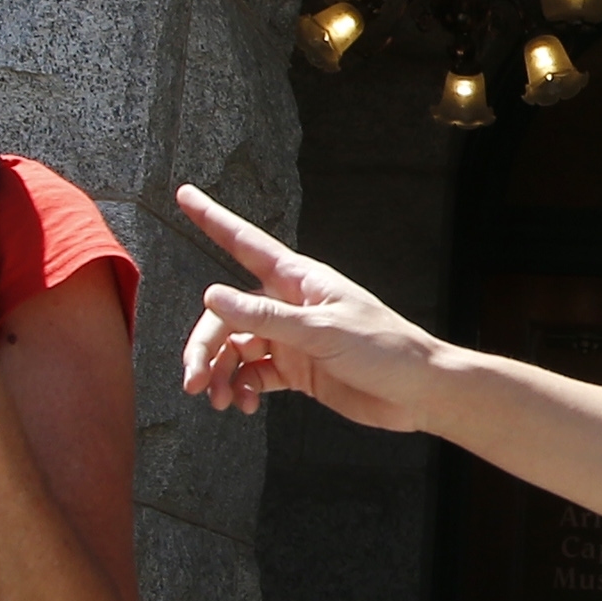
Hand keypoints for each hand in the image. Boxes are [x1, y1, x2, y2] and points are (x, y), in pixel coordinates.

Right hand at [175, 183, 451, 432]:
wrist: (417, 391)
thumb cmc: (382, 348)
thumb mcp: (323, 332)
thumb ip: (266, 317)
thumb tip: (212, 297)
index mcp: (298, 280)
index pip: (245, 244)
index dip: (213, 219)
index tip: (184, 196)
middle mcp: (289, 305)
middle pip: (227, 316)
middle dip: (205, 347)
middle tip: (193, 381)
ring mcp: (291, 338)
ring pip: (236, 348)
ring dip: (220, 373)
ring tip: (219, 401)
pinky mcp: (296, 369)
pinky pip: (253, 375)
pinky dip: (242, 388)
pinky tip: (244, 404)